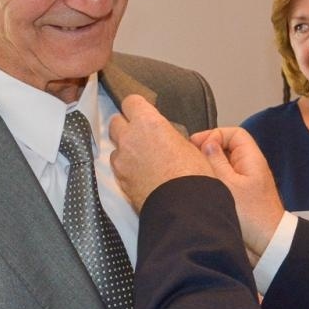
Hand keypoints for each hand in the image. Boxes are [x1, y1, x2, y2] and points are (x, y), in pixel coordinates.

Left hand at [109, 95, 214, 210]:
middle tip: (141, 135)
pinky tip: (141, 176)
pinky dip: (126, 169)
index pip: (131, 102)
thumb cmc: (194, 175)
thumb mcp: (188, 145)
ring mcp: (121, 160)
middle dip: (126, 126)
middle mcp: (129, 138)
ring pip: (115, 147)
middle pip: (115, 122)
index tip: (143, 112)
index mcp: (148, 123)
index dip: (138, 107)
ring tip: (143, 160)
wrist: (185, 207)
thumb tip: (164, 136)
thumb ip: (168, 134)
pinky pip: (118, 168)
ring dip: (125, 150)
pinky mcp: (120, 180)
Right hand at [190, 126, 284, 259]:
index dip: (215, 135)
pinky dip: (213, 178)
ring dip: (210, 165)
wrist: (267, 244)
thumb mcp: (228, 185)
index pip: (234, 133)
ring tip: (195, 172)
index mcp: (251, 160)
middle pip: (228, 147)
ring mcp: (245, 180)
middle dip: (209, 149)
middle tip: (192, 157)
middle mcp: (250, 167)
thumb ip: (216, 161)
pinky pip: (225, 178)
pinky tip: (202, 186)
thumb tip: (207, 144)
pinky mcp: (240, 194)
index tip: (198, 145)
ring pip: (224, 163)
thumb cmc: (252, 217)